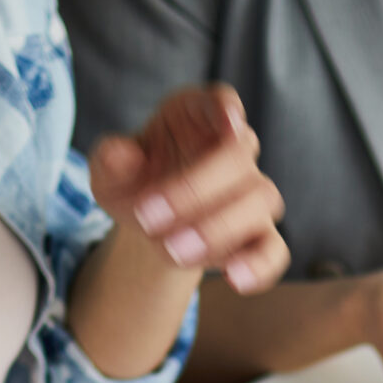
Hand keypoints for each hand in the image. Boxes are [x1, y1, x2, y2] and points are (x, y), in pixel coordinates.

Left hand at [89, 86, 288, 294]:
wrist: (148, 220)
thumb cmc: (132, 179)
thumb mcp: (109, 169)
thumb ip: (110, 158)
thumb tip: (119, 156)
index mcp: (198, 119)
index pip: (222, 102)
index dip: (227, 110)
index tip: (228, 123)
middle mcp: (234, 152)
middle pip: (239, 157)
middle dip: (196, 189)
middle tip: (147, 218)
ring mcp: (251, 195)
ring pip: (261, 200)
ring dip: (218, 228)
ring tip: (173, 251)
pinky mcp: (257, 237)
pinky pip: (274, 251)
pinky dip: (259, 266)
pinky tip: (234, 279)